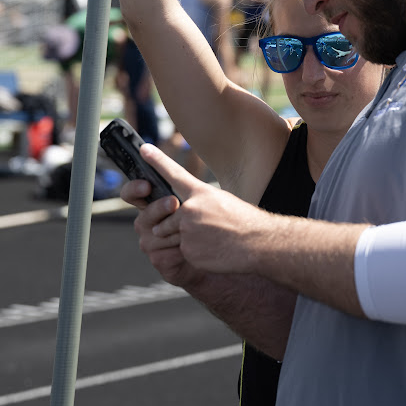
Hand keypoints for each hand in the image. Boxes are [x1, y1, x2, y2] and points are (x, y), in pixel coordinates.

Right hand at [121, 170, 203, 287]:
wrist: (218, 254)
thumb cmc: (206, 224)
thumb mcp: (197, 200)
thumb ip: (182, 184)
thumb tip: (170, 162)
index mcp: (152, 204)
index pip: (133, 193)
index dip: (135, 188)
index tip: (146, 185)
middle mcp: (147, 223)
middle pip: (144, 214)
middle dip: (160, 208)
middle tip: (174, 202)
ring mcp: (150, 243)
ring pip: (157, 235)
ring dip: (178, 232)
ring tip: (195, 231)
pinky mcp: (159, 261)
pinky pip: (164, 254)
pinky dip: (181, 250)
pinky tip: (191, 249)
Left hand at [136, 143, 270, 274]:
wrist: (260, 243)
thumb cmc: (246, 222)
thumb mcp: (223, 202)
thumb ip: (199, 203)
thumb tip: (182, 210)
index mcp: (200, 193)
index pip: (173, 174)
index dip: (157, 161)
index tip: (144, 150)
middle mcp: (190, 210)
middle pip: (167, 219)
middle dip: (177, 227)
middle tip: (204, 230)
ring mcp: (188, 231)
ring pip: (174, 237)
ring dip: (189, 241)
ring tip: (214, 240)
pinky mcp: (189, 251)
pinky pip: (184, 253)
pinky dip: (196, 254)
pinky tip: (214, 251)